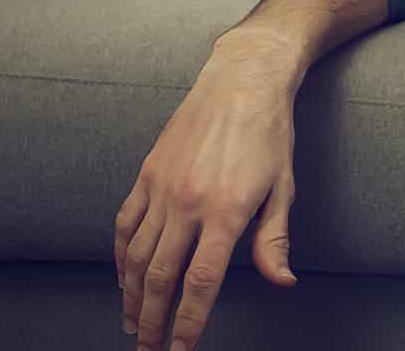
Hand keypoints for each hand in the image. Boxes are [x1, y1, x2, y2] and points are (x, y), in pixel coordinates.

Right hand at [115, 32, 302, 350]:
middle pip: (161, 277)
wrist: (242, 81)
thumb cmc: (269, 135)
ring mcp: (163, 187)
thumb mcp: (283, 189)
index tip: (180, 349)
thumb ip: (274, 240)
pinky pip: (125, 223)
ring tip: (134, 323)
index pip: (200, 282)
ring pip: (136, 256)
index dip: (188, 322)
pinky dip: (120, 256)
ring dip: (132, 296)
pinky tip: (124, 277)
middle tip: (149, 348)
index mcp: (227, 211)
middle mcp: (189, 203)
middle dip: (154, 320)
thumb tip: (280, 281)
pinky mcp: (147, 173)